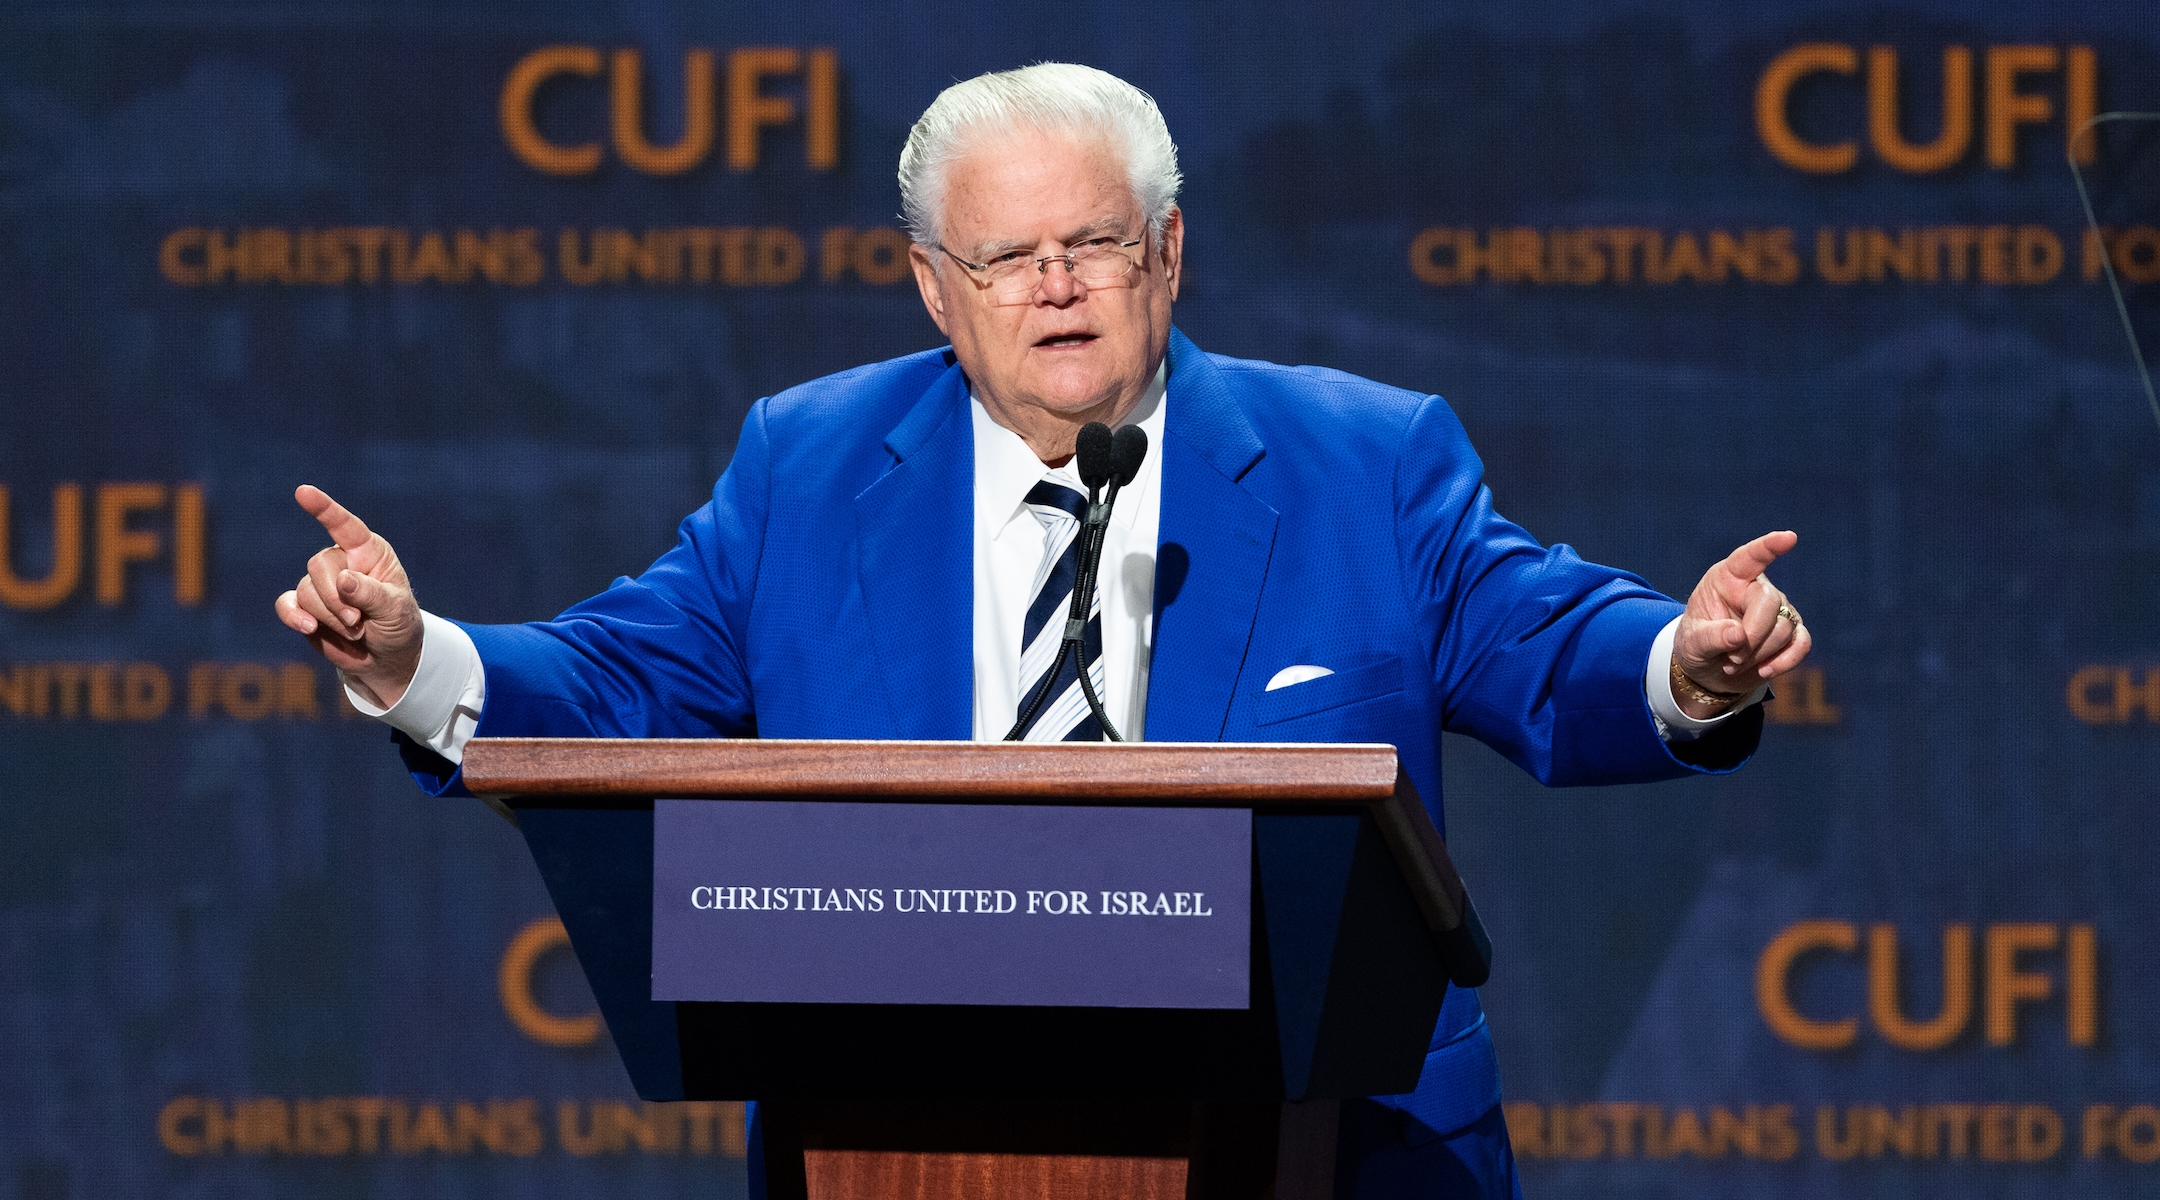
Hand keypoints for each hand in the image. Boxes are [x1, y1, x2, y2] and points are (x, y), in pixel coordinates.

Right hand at [273, 485, 422, 708]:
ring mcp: (321, 585)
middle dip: (337, 599)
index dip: (324, 508)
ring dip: (330, 617)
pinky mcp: (305, 608)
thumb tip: (342, 580)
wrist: (386, 659)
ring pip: (307, 591)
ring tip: (356, 631)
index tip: (303, 491)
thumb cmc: (398, 626)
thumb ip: (371, 594)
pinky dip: (294, 616)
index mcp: (369, 552)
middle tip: (359, 622)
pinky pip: (287, 605)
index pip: (344, 526)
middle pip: (319, 565)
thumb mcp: (395, 610)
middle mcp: (342, 562)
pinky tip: (308, 627)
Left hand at [1671, 530, 1810, 719]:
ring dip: (1759, 654)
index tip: (1789, 538)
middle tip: (1730, 659)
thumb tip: (1738, 636)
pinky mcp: (1792, 633)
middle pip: (1769, 603)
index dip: (1769, 547)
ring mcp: (1779, 609)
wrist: (1710, 671)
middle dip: (1752, 636)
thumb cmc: (1696, 646)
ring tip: (1733, 665)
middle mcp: (1756, 588)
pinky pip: (1801, 643)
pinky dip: (1785, 661)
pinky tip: (1764, 671)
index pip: (1750, 557)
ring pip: (1784, 628)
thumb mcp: (1691, 643)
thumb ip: (1710, 637)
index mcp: (1727, 578)